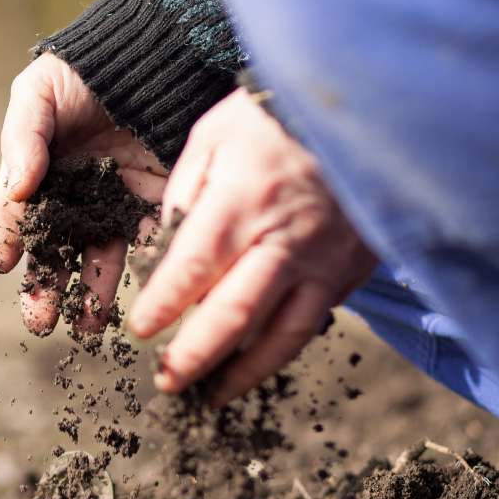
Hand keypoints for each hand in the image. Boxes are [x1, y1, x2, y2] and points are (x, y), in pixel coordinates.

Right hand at [0, 53, 165, 336]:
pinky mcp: (153, 205)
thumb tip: (17, 188)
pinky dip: (139, 274)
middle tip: (38, 321)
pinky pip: (144, 244)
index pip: (11, 214)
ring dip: (88, 297)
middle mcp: (70, 196)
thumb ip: (24, 138)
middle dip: (43, 289)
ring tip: (84, 329)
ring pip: (96, 259)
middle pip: (51, 251)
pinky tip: (133, 298)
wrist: (148, 52)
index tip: (1, 263)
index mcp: (34, 172)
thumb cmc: (83, 69)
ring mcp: (112, 203)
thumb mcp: (39, 92)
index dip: (4, 239)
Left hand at [127, 88, 377, 405]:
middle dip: (194, 357)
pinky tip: (261, 359)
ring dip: (244, 372)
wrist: (359, 103)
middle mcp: (284, 239)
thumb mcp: (212, 137)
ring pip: (282, 335)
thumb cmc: (272, 116)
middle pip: (233, 317)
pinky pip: (316, 319)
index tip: (139, 331)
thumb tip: (163, 247)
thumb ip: (184, 194)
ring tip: (214, 394)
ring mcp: (324, 258)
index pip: (189, 271)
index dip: (160, 308)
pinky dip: (284, 346)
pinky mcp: (353, 268)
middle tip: (166, 382)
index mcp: (240, 202)